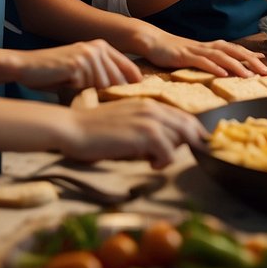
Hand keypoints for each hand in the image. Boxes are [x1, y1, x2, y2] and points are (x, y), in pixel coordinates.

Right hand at [13, 40, 140, 90]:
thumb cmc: (52, 74)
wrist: (26, 67)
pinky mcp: (78, 63)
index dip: (134, 86)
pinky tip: (71, 92)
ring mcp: (89, 54)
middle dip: (113, 96)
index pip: (129, 68)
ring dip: (94, 96)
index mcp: (102, 47)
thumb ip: (100, 78)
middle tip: (103, 108)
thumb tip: (123, 97)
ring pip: (105, 86)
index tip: (135, 101)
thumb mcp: (82, 73)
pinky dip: (82, 95)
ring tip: (81, 98)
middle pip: (119, 80)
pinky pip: (89, 87)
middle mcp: (98, 48)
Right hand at [62, 99, 206, 168]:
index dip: (193, 134)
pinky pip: (169, 152)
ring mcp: (149, 120)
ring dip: (173, 153)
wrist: (73, 128)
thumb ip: (147, 128)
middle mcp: (153, 108)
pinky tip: (150, 164)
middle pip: (189, 127)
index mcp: (150, 104)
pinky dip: (164, 162)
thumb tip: (167, 144)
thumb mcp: (126, 122)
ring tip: (155, 160)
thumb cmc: (95, 130)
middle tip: (173, 158)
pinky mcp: (144, 134)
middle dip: (188, 145)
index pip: (185, 117)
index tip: (190, 149)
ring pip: (182, 138)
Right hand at [140, 29, 266, 76]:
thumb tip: (229, 68)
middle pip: (234, 52)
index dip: (252, 56)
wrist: (152, 41)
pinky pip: (201, 62)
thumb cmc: (175, 51)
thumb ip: (213, 60)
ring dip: (236, 65)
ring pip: (220, 56)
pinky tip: (223, 74)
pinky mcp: (184, 56)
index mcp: (212, 47)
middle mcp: (207, 47)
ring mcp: (196, 51)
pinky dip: (213, 67)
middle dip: (252, 61)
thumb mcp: (196, 56)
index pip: (237, 50)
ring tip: (249, 76)